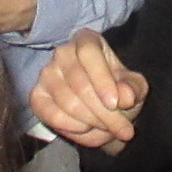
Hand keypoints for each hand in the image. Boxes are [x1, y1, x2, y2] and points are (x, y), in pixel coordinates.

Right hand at [29, 29, 145, 151]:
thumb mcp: (134, 87)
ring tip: (108, 130)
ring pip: (68, 103)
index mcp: (87, 41)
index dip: (102, 79)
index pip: (89, 53)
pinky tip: (87, 129)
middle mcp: (62, 53)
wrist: (101, 107)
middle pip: (80, 84)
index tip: (116, 104)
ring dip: (93, 122)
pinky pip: (52, 116)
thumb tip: (125, 96)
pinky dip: (73, 128)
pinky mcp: (37, 97)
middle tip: (124, 130)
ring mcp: (46, 74)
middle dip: (105, 113)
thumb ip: (133, 89)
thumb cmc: (117, 90)